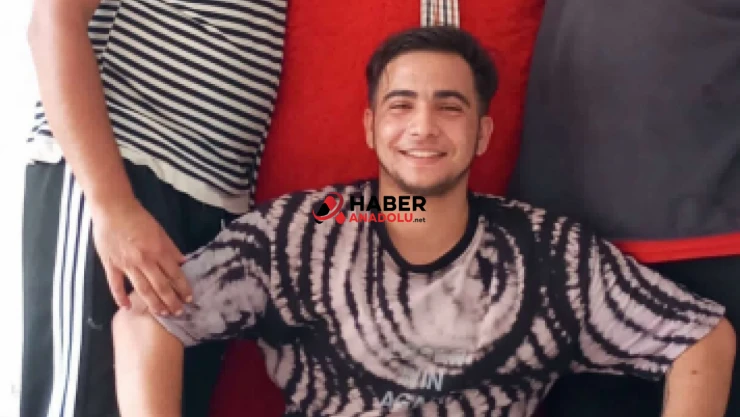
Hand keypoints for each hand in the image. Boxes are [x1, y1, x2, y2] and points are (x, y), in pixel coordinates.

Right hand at [91, 197, 191, 315]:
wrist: (112, 208)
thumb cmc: (138, 217)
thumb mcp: (160, 230)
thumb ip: (171, 248)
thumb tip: (183, 263)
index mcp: (158, 251)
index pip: (174, 274)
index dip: (183, 287)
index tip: (189, 298)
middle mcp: (144, 260)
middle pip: (160, 286)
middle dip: (171, 301)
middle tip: (178, 312)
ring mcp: (126, 264)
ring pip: (142, 289)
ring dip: (153, 303)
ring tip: (161, 314)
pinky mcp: (110, 264)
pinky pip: (115, 284)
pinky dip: (120, 297)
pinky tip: (127, 308)